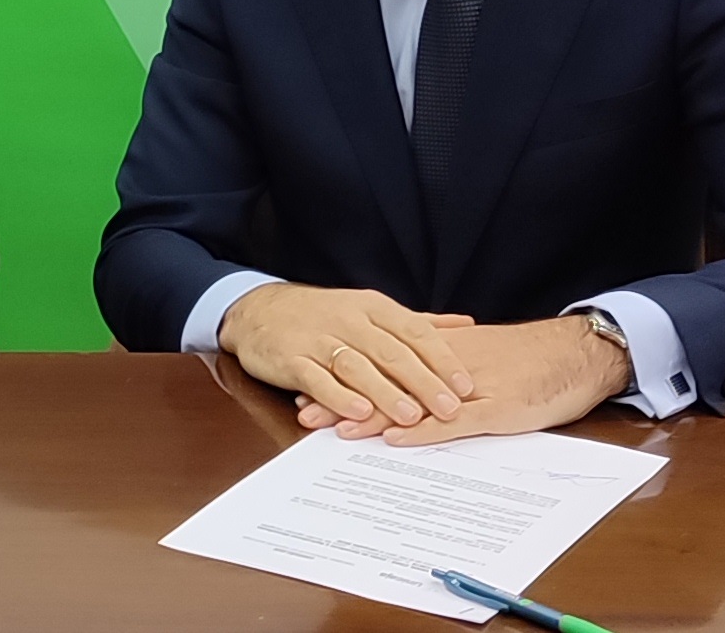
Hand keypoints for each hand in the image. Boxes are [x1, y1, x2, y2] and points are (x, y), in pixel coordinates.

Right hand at [219, 283, 475, 430]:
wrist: (257, 310)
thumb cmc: (321, 314)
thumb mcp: (369, 309)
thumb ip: (416, 321)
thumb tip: (466, 324)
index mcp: (371, 308)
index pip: (414, 331)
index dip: (442, 358)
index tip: (467, 385)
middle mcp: (348, 320)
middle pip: (391, 351)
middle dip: (423, 381)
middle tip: (450, 409)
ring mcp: (318, 339)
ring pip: (358, 366)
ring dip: (386, 392)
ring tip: (411, 416)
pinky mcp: (292, 359)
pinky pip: (318, 378)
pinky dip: (339, 396)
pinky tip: (359, 413)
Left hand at [297, 317, 633, 443]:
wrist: (573, 352)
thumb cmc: (525, 358)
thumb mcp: (475, 357)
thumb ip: (437, 366)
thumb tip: (399, 381)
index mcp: (439, 350)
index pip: (381, 364)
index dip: (345, 376)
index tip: (308, 385)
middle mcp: (446, 365)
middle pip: (386, 381)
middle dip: (343, 397)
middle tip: (305, 411)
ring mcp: (470, 388)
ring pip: (412, 401)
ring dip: (372, 416)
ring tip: (335, 430)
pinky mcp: (497, 409)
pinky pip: (454, 422)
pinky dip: (424, 432)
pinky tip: (397, 440)